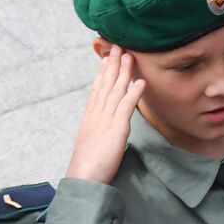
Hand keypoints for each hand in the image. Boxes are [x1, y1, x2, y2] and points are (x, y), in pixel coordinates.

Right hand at [66, 44, 145, 183]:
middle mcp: (96, 114)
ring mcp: (106, 120)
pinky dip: (133, 93)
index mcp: (90, 116)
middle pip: (105, 84)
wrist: (83, 177)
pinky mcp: (116, 129)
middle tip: (117, 46)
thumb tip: (105, 126)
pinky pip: (126, 107)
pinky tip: (140, 82)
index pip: (97, 89)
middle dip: (112, 64)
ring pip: (115, 91)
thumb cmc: (89, 165)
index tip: (106, 58)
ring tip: (130, 56)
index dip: (103, 72)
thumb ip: (99, 130)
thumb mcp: (92, 141)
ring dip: (123, 72)